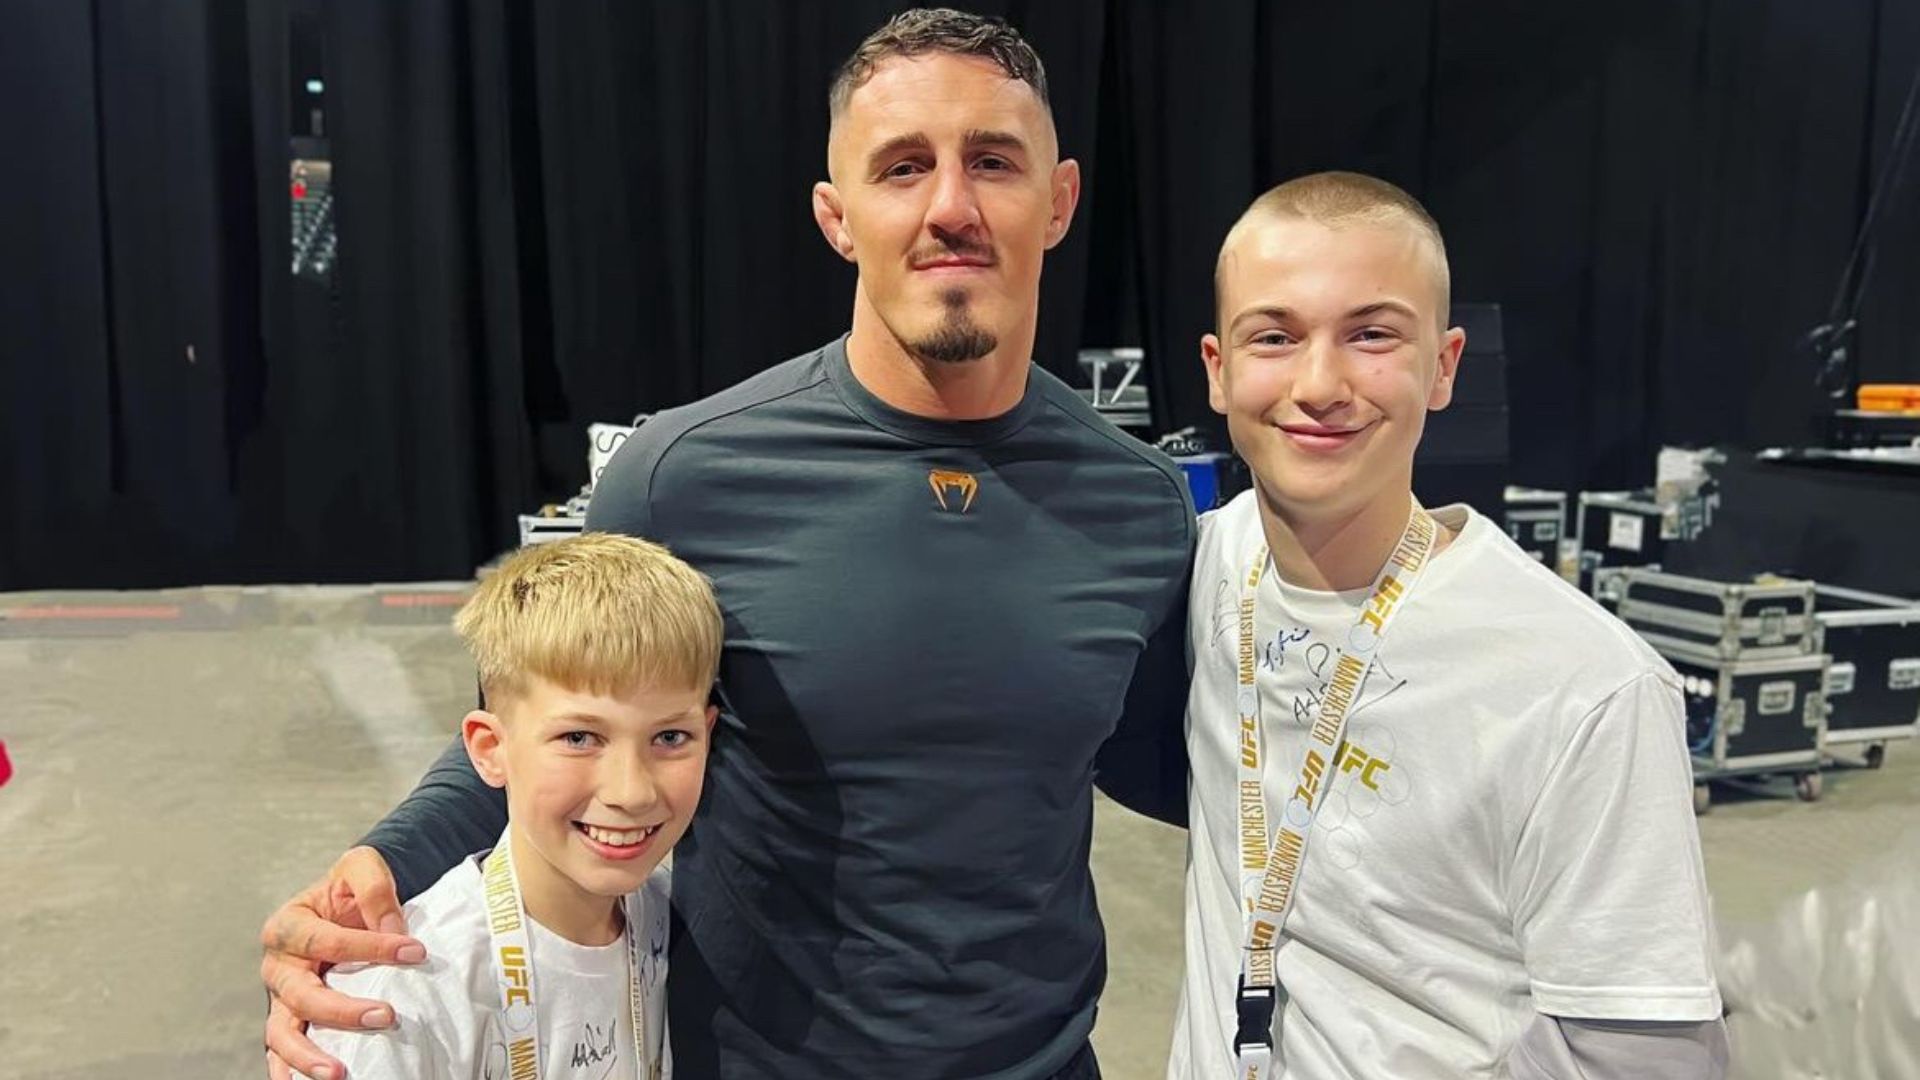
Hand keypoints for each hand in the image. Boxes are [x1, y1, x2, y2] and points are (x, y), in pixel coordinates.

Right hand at [260, 846, 423, 1079]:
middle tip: (386, 1017)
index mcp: (288, 925)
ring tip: (339, 1073)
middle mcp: (278, 965)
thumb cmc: (350, 889)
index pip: (327, 941)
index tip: (414, 951)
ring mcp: (281, 997)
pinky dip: (288, 1071)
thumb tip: (394, 932)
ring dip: (308, 1056)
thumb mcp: (362, 868)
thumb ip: (375, 891)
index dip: (371, 947)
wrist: (345, 902)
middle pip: (302, 995)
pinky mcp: (290, 1018)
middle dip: (342, 1011)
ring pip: (282, 1033)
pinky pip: (281, 1051)